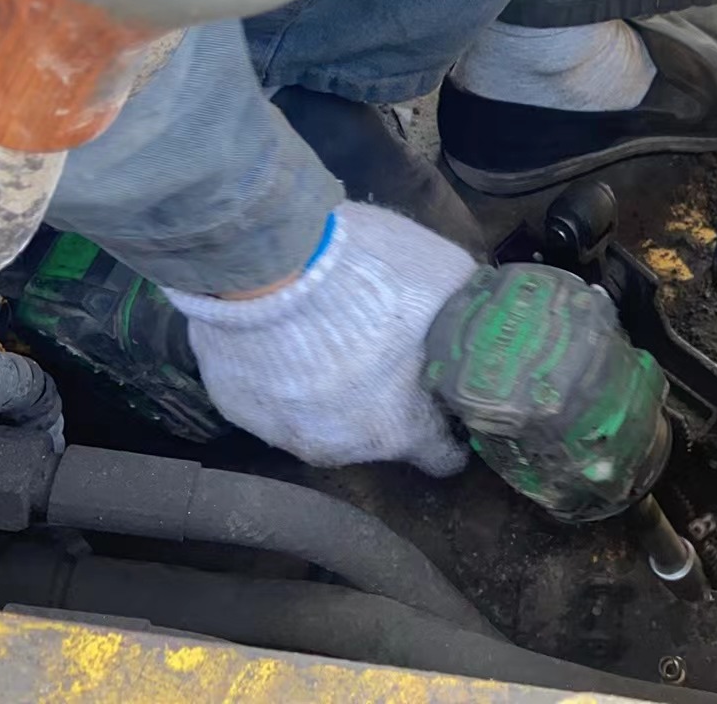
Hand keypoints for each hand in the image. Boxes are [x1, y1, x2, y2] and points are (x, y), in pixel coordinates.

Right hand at [164, 201, 477, 474]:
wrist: (268, 257)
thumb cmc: (369, 274)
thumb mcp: (446, 281)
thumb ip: (466, 318)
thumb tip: (480, 322)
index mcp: (400, 430)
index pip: (440, 459)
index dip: (449, 430)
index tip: (445, 405)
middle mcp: (341, 448)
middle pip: (378, 436)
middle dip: (386, 401)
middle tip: (383, 351)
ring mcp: (282, 431)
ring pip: (321, 421)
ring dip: (331, 390)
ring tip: (329, 339)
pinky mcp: (236, 408)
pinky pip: (271, 397)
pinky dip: (283, 373)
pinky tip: (286, 335)